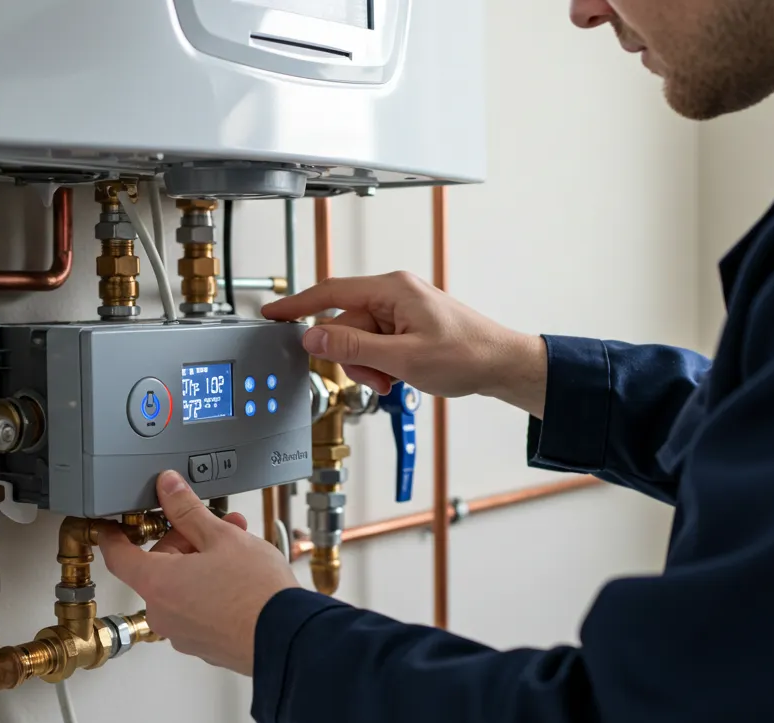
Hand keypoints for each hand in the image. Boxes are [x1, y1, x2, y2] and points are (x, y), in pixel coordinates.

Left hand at [98, 470, 299, 675]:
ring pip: (182, 587)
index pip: (118, 555)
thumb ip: (188, 510)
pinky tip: (241, 579)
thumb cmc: (256, 592)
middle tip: (216, 527)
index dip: (114, 535)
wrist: (288, 637)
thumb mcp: (221, 536)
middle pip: (159, 568)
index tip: (113, 525)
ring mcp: (184, 633)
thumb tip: (168, 488)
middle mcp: (163, 613)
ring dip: (202, 563)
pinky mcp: (206, 645)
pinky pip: (199, 609)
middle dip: (186, 542)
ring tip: (239, 549)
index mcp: (157, 583)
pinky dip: (212, 590)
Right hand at [261, 271, 548, 416]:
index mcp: (392, 290)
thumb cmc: (466, 355)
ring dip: (369, 366)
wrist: (501, 364)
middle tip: (376, 378)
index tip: (273, 314)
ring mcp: (400, 310)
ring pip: (360, 340)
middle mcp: (393, 294)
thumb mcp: (402, 358)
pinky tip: (399, 377)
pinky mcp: (406, 326)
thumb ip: (354, 348)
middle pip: (345, 325)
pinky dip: (381, 365)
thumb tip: (314, 338)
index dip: (297, 306)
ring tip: (393, 381)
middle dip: (353, 358)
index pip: (330, 293)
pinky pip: (377, 344)